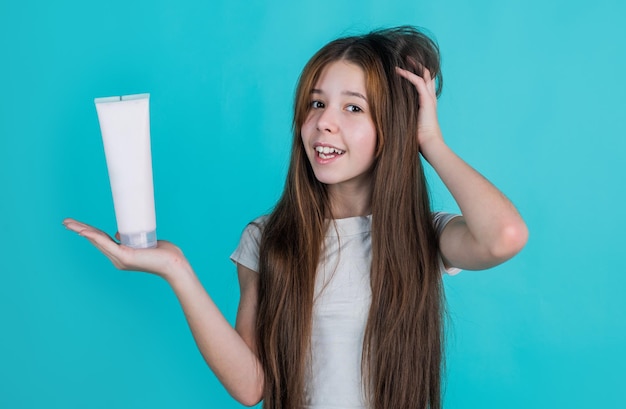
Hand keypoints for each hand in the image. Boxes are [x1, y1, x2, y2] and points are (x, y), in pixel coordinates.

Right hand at [63, 218, 189, 278]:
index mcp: (120, 254)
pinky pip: (106, 244)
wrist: (174, 263)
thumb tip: (118, 232)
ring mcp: (120, 258)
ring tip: (69, 224)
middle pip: (95, 239)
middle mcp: (117, 258)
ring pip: (97, 240)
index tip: (77, 224)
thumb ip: (131, 237)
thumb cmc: (163, 253)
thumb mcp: (143, 242)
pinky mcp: (125, 257)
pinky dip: (94, 237)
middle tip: (65, 222)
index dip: (88, 231)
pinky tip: (84, 231)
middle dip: (79, 229)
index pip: (101, 240)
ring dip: (82, 231)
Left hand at [395, 66, 443, 155]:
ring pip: (424, 75)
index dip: (416, 74)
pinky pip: (418, 82)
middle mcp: (430, 98)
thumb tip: (387, 115)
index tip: (404, 68)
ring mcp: (430, 98)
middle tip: (407, 57)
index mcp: (427, 103)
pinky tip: (398, 71)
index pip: (424, 83)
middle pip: (427, 75)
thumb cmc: (418, 139)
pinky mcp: (427, 100)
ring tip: (404, 58)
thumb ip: (402, 116)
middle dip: (418, 65)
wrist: (428, 144)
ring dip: (414, 65)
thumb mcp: (408, 123)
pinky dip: (408, 75)